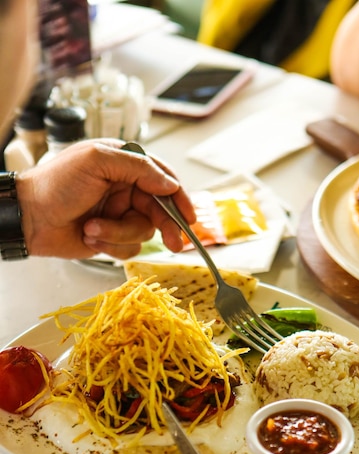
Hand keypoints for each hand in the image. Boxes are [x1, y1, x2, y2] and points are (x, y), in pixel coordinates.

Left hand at [17, 139, 195, 259]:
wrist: (29, 217)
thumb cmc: (56, 183)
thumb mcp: (97, 161)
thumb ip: (138, 168)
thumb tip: (169, 184)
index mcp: (125, 164)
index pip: (163, 178)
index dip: (179, 197)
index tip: (190, 216)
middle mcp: (126, 189)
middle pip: (160, 210)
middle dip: (166, 226)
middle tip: (176, 243)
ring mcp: (120, 214)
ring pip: (143, 232)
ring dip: (118, 232)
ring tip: (92, 227)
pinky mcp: (112, 237)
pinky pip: (129, 248)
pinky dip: (110, 244)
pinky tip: (90, 235)